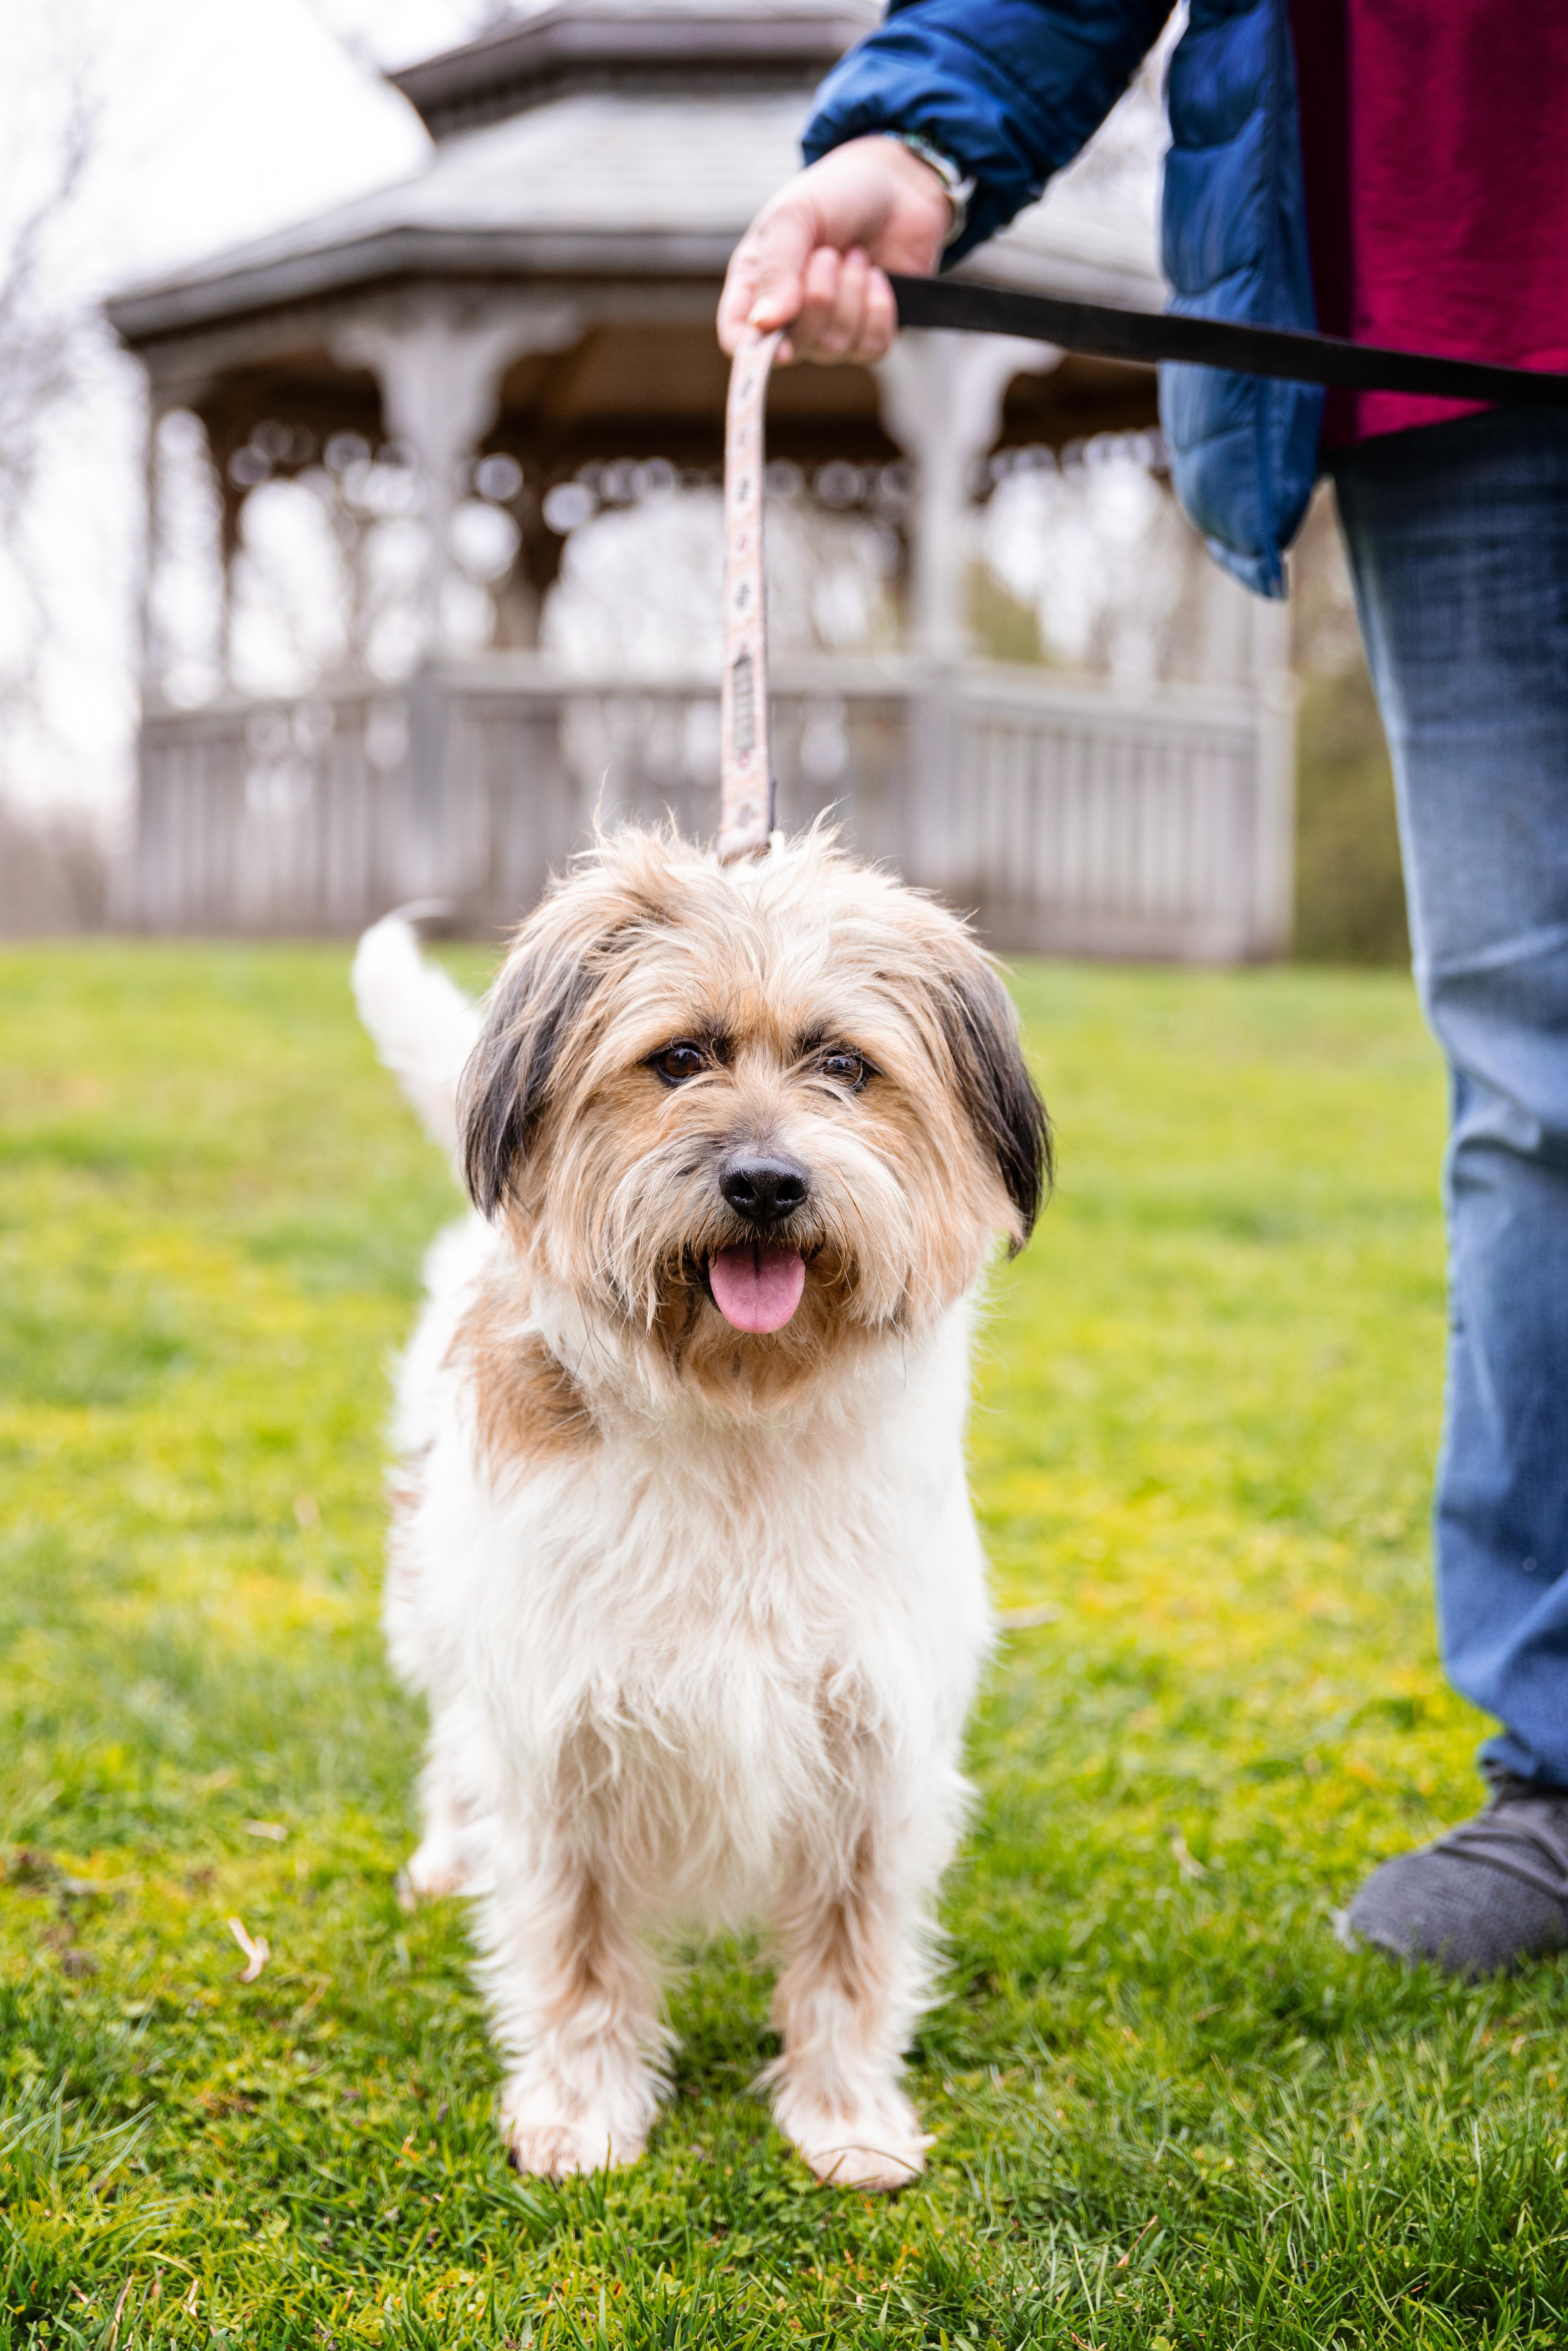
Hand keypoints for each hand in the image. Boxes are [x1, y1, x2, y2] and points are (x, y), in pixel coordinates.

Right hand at [717, 135, 951, 365]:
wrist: (896, 183)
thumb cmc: (836, 194)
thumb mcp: (795, 216)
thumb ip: (776, 269)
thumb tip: (763, 324)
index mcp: (757, 284)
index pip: (739, 339)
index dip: (753, 351)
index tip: (776, 338)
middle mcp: (790, 315)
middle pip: (791, 349)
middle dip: (817, 300)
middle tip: (829, 254)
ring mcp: (831, 329)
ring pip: (834, 347)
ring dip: (850, 294)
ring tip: (855, 254)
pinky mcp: (871, 333)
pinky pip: (872, 347)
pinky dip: (878, 309)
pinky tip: (877, 275)